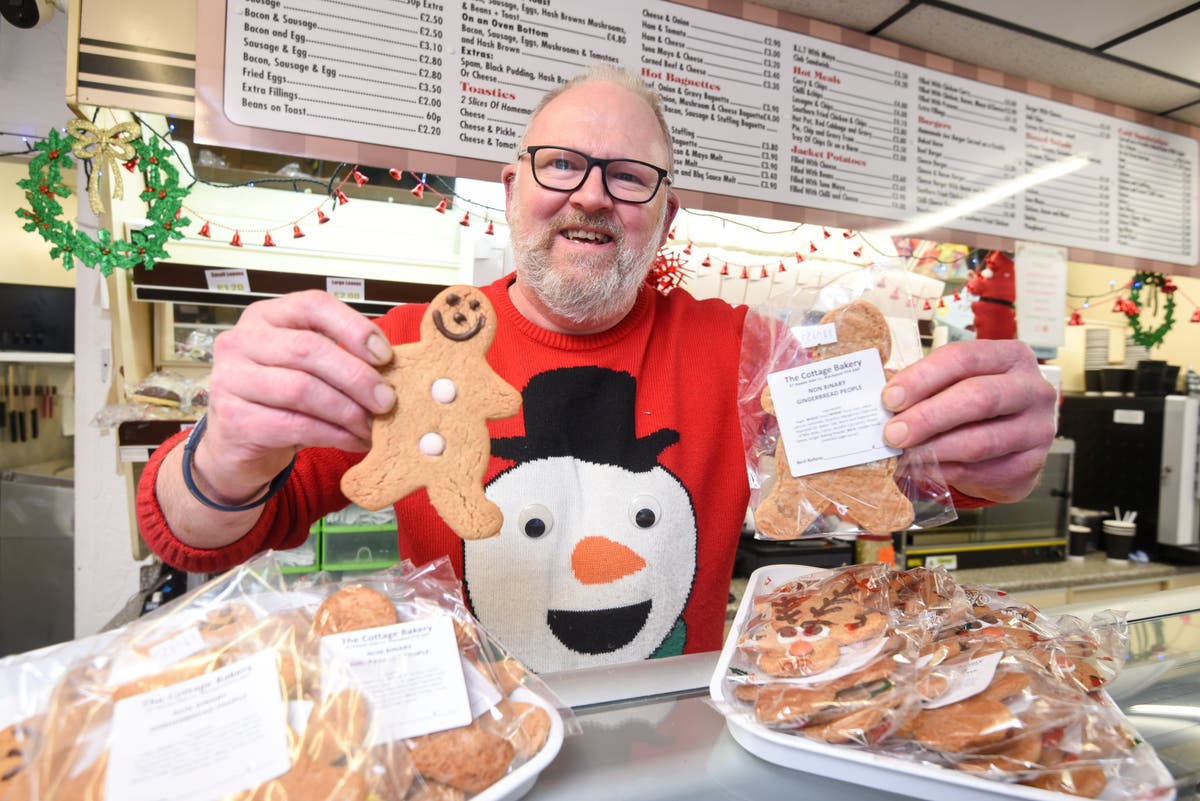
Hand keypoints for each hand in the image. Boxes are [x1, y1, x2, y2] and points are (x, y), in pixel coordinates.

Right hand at [198, 290, 396, 497]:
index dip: (354, 328)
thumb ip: (339, 358)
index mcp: (265, 316)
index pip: (312, 306)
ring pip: (302, 389)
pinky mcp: (234, 420)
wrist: (237, 444)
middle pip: (308, 349)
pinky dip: (334, 435)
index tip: (386, 356)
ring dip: (348, 410)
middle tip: (387, 400)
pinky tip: (353, 441)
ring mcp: (231, 380)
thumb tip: (392, 370)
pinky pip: (295, 425)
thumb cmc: (279, 399)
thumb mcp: (306, 368)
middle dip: (357, 376)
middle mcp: (241, 341)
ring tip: (373, 426)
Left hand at [881, 339, 1056, 503]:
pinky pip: (982, 471)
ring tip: (903, 454)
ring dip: (934, 449)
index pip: (963, 358)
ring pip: (981, 441)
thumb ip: (921, 385)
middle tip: (892, 433)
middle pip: (978, 398)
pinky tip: (919, 470)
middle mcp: (1032, 389)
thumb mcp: (953, 385)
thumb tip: (876, 391)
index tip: (890, 397)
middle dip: (928, 417)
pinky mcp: (1030, 465)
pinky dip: (944, 472)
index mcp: (1010, 356)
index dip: (923, 377)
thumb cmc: (974, 408)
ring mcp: (1037, 429)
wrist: (1007, 448)